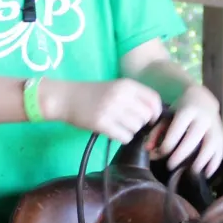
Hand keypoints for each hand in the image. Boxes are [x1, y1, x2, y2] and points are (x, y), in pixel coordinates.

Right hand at [43, 78, 162, 143]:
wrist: (67, 98)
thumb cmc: (94, 94)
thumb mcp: (116, 87)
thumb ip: (135, 97)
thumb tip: (155, 114)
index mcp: (127, 85)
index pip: (154, 100)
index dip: (156, 112)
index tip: (150, 118)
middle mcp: (120, 95)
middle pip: (146, 116)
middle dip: (142, 123)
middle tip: (130, 123)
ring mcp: (111, 110)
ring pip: (136, 128)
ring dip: (131, 131)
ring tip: (120, 126)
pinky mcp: (102, 124)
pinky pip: (125, 137)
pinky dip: (123, 138)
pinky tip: (114, 132)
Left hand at [155, 85, 222, 176]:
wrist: (204, 100)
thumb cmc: (181, 110)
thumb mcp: (168, 116)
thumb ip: (157, 132)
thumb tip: (148, 150)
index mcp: (188, 110)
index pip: (177, 129)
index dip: (168, 144)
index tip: (161, 153)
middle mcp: (204, 118)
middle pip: (192, 138)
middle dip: (180, 154)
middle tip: (170, 166)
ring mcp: (216, 127)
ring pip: (209, 146)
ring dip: (199, 161)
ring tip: (189, 172)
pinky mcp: (222, 136)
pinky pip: (220, 152)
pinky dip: (214, 165)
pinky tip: (205, 174)